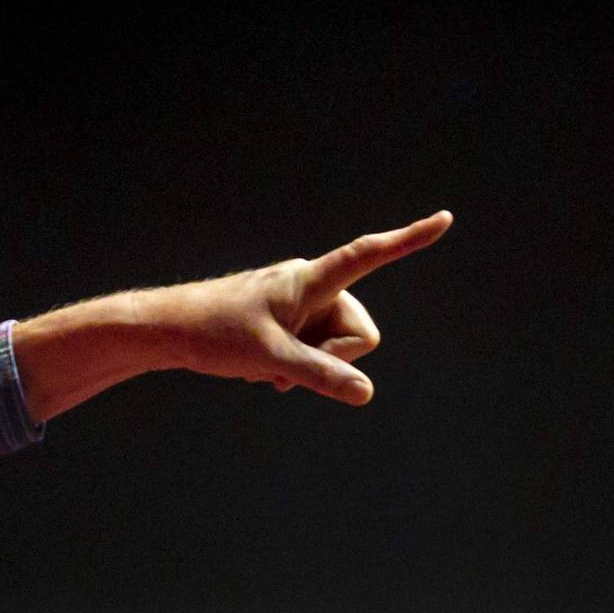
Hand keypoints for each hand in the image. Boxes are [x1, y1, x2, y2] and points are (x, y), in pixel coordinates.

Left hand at [11, 211, 452, 419]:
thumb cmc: (215, 334)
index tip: (445, 219)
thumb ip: (320, 375)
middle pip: (359, 333)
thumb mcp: (271, 359)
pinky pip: (316, 350)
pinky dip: (298, 365)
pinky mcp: (290, 319)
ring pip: (338, 348)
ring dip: (310, 365)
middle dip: (332, 358)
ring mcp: (302, 303)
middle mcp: (312, 286)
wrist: (169, 332)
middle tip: (283, 368)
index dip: (408, 240)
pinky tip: (264, 369)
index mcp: (309, 281)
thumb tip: (365, 393)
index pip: (366, 255)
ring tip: (268, 367)